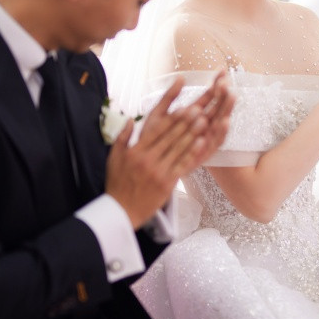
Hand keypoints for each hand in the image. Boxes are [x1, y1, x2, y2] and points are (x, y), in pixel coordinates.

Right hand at [106, 72, 233, 227]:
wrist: (122, 210)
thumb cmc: (118, 183)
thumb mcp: (114, 158)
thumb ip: (122, 137)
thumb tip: (130, 119)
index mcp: (135, 151)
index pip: (156, 131)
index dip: (171, 119)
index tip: (183, 107)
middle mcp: (147, 159)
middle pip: (170, 137)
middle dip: (186, 122)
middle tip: (199, 109)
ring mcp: (158, 171)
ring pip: (178, 149)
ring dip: (193, 134)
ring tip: (205, 121)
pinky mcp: (167, 183)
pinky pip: (182, 165)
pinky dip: (192, 153)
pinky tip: (202, 142)